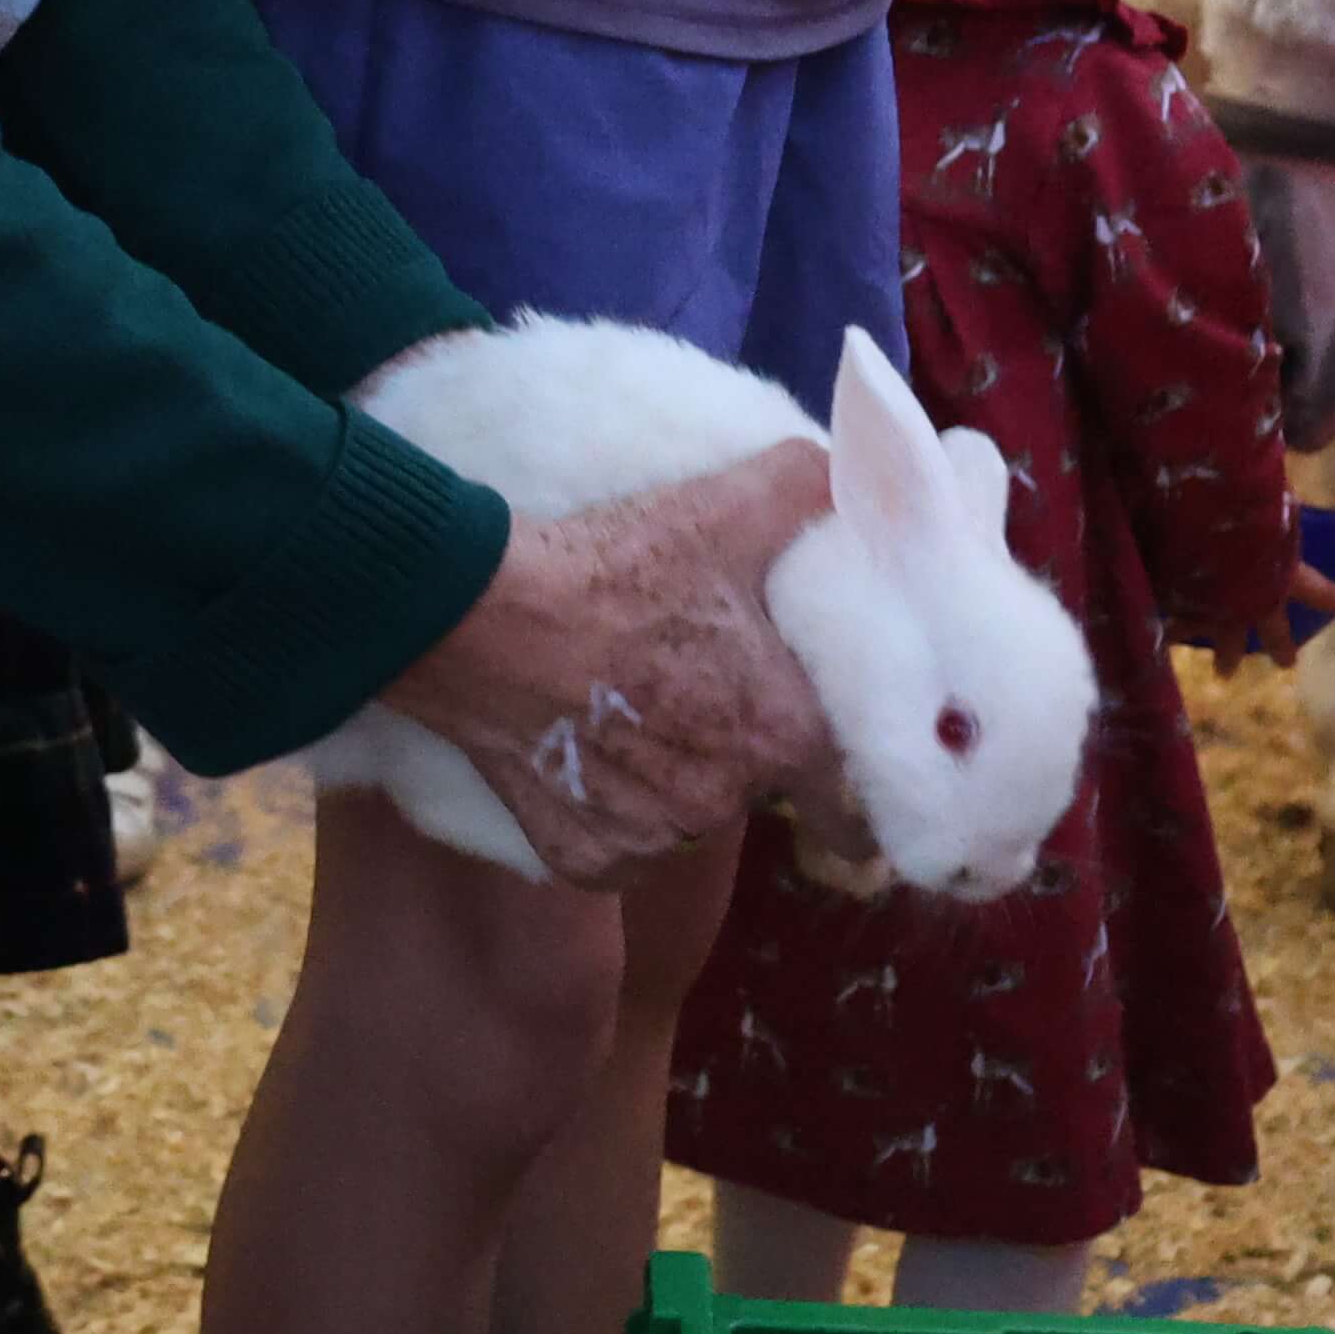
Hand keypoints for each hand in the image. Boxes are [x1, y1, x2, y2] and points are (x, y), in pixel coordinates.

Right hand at [377, 439, 840, 884]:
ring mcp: (649, 840)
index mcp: (780, 735)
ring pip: (683, 821)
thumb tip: (848, 475)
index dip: (849, 798)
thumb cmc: (611, 571)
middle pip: (755, 795)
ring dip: (673, 789)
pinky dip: (610, 817)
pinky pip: (619, 849)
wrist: (482, 620)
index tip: (835, 787)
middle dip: (739, 757)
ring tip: (634, 721)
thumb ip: (806, 488)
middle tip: (700, 703)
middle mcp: (723, 805)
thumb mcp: (720, 510)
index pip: (851, 806)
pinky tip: (590, 761)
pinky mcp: (582, 858)